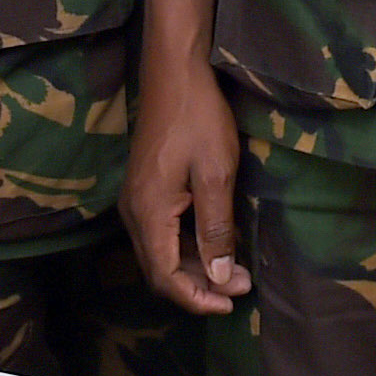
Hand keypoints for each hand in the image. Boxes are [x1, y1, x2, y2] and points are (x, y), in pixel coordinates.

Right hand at [123, 49, 248, 314]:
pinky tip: (215, 246)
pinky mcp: (144, 190)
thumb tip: (221, 277)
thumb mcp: (217, 174)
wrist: (175, 73)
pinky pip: (160, 235)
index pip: (165, 277)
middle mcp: (133, 212)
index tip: (232, 303)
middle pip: (159, 270)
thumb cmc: (199, 118)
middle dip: (199, 287)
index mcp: (148, 212)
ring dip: (195, 269)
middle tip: (241, 287)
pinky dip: (186, 249)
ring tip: (235, 272)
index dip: (197, 298)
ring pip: (160, 254)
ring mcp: (135, 200)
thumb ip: (216, 229)